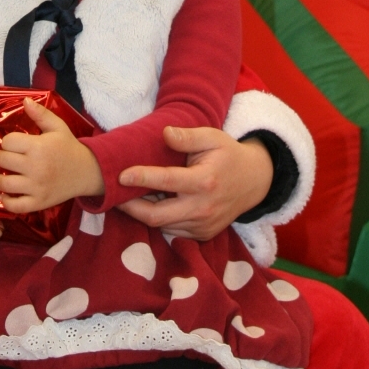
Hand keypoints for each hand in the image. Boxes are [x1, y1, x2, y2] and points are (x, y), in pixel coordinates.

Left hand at [0, 99, 103, 212]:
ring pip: (5, 184)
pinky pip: (15, 206)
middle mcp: (36, 167)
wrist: (87, 171)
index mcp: (39, 147)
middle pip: (3, 161)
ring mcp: (37, 187)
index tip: (10, 143)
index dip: (7, 141)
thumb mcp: (57, 127)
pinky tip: (4, 194)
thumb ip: (40, 113)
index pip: (8, 142)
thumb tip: (24, 100)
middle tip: (0, 157)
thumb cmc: (68, 147)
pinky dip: (5, 201)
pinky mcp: (39, 203)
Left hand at [118, 127, 272, 239]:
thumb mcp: (212, 137)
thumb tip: (165, 133)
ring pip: (162, 225)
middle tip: (113, 196)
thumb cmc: (228, 155)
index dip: (142, 178)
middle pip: (157, 216)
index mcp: (205, 181)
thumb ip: (187, 136)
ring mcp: (203, 225)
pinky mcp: (202, 235)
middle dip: (131, 208)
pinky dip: (159, 219)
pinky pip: (173, 230)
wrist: (254, 182)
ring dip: (144, 213)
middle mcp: (203, 208)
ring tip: (129, 197)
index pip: (168, 181)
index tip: (121, 175)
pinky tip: (151, 204)